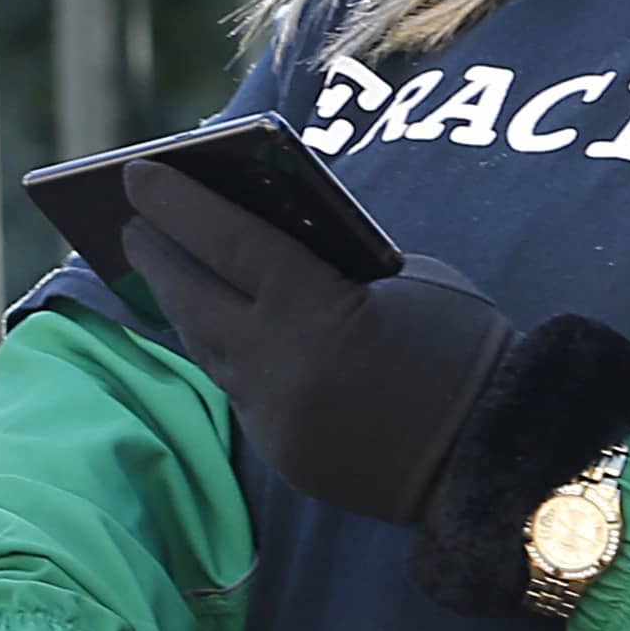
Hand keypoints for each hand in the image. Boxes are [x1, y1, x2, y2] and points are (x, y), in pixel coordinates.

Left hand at [119, 157, 514, 524]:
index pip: (225, 242)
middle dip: (159, 254)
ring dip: (181, 305)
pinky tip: (209, 327)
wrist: (500, 457)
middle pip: (195, 299)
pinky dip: (222, 352)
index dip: (177, 204)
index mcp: (313, 310)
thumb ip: (336, 264)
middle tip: (129, 222)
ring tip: (160, 268)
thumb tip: (272, 249)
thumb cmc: (467, 351)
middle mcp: (278, 366)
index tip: (135, 173)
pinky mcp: (283, 454)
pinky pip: (239, 390)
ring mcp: (275, 416)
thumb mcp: (409, 280)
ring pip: (207, 350)